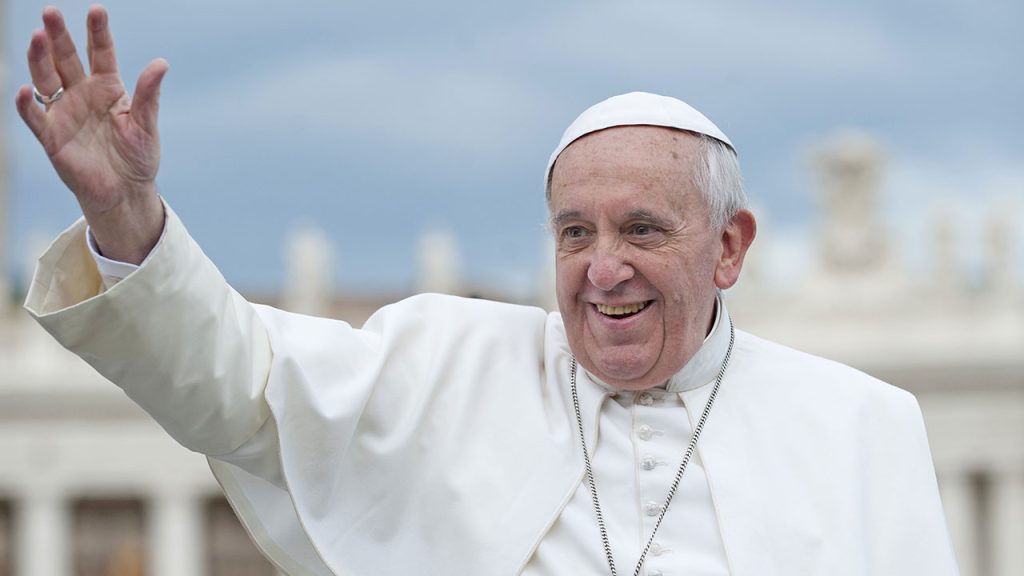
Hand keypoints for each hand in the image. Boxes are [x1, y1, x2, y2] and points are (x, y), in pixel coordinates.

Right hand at [15, 5, 167, 263]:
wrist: (125, 191)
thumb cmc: (137, 157)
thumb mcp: (146, 124)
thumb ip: (148, 94)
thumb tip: (161, 63)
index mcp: (108, 87)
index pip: (100, 53)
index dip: (98, 32)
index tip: (97, 10)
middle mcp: (82, 93)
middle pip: (66, 58)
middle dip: (59, 35)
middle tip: (51, 12)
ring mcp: (64, 111)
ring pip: (46, 78)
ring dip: (39, 58)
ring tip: (37, 37)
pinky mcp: (51, 135)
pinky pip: (34, 115)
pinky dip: (26, 103)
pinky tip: (24, 90)